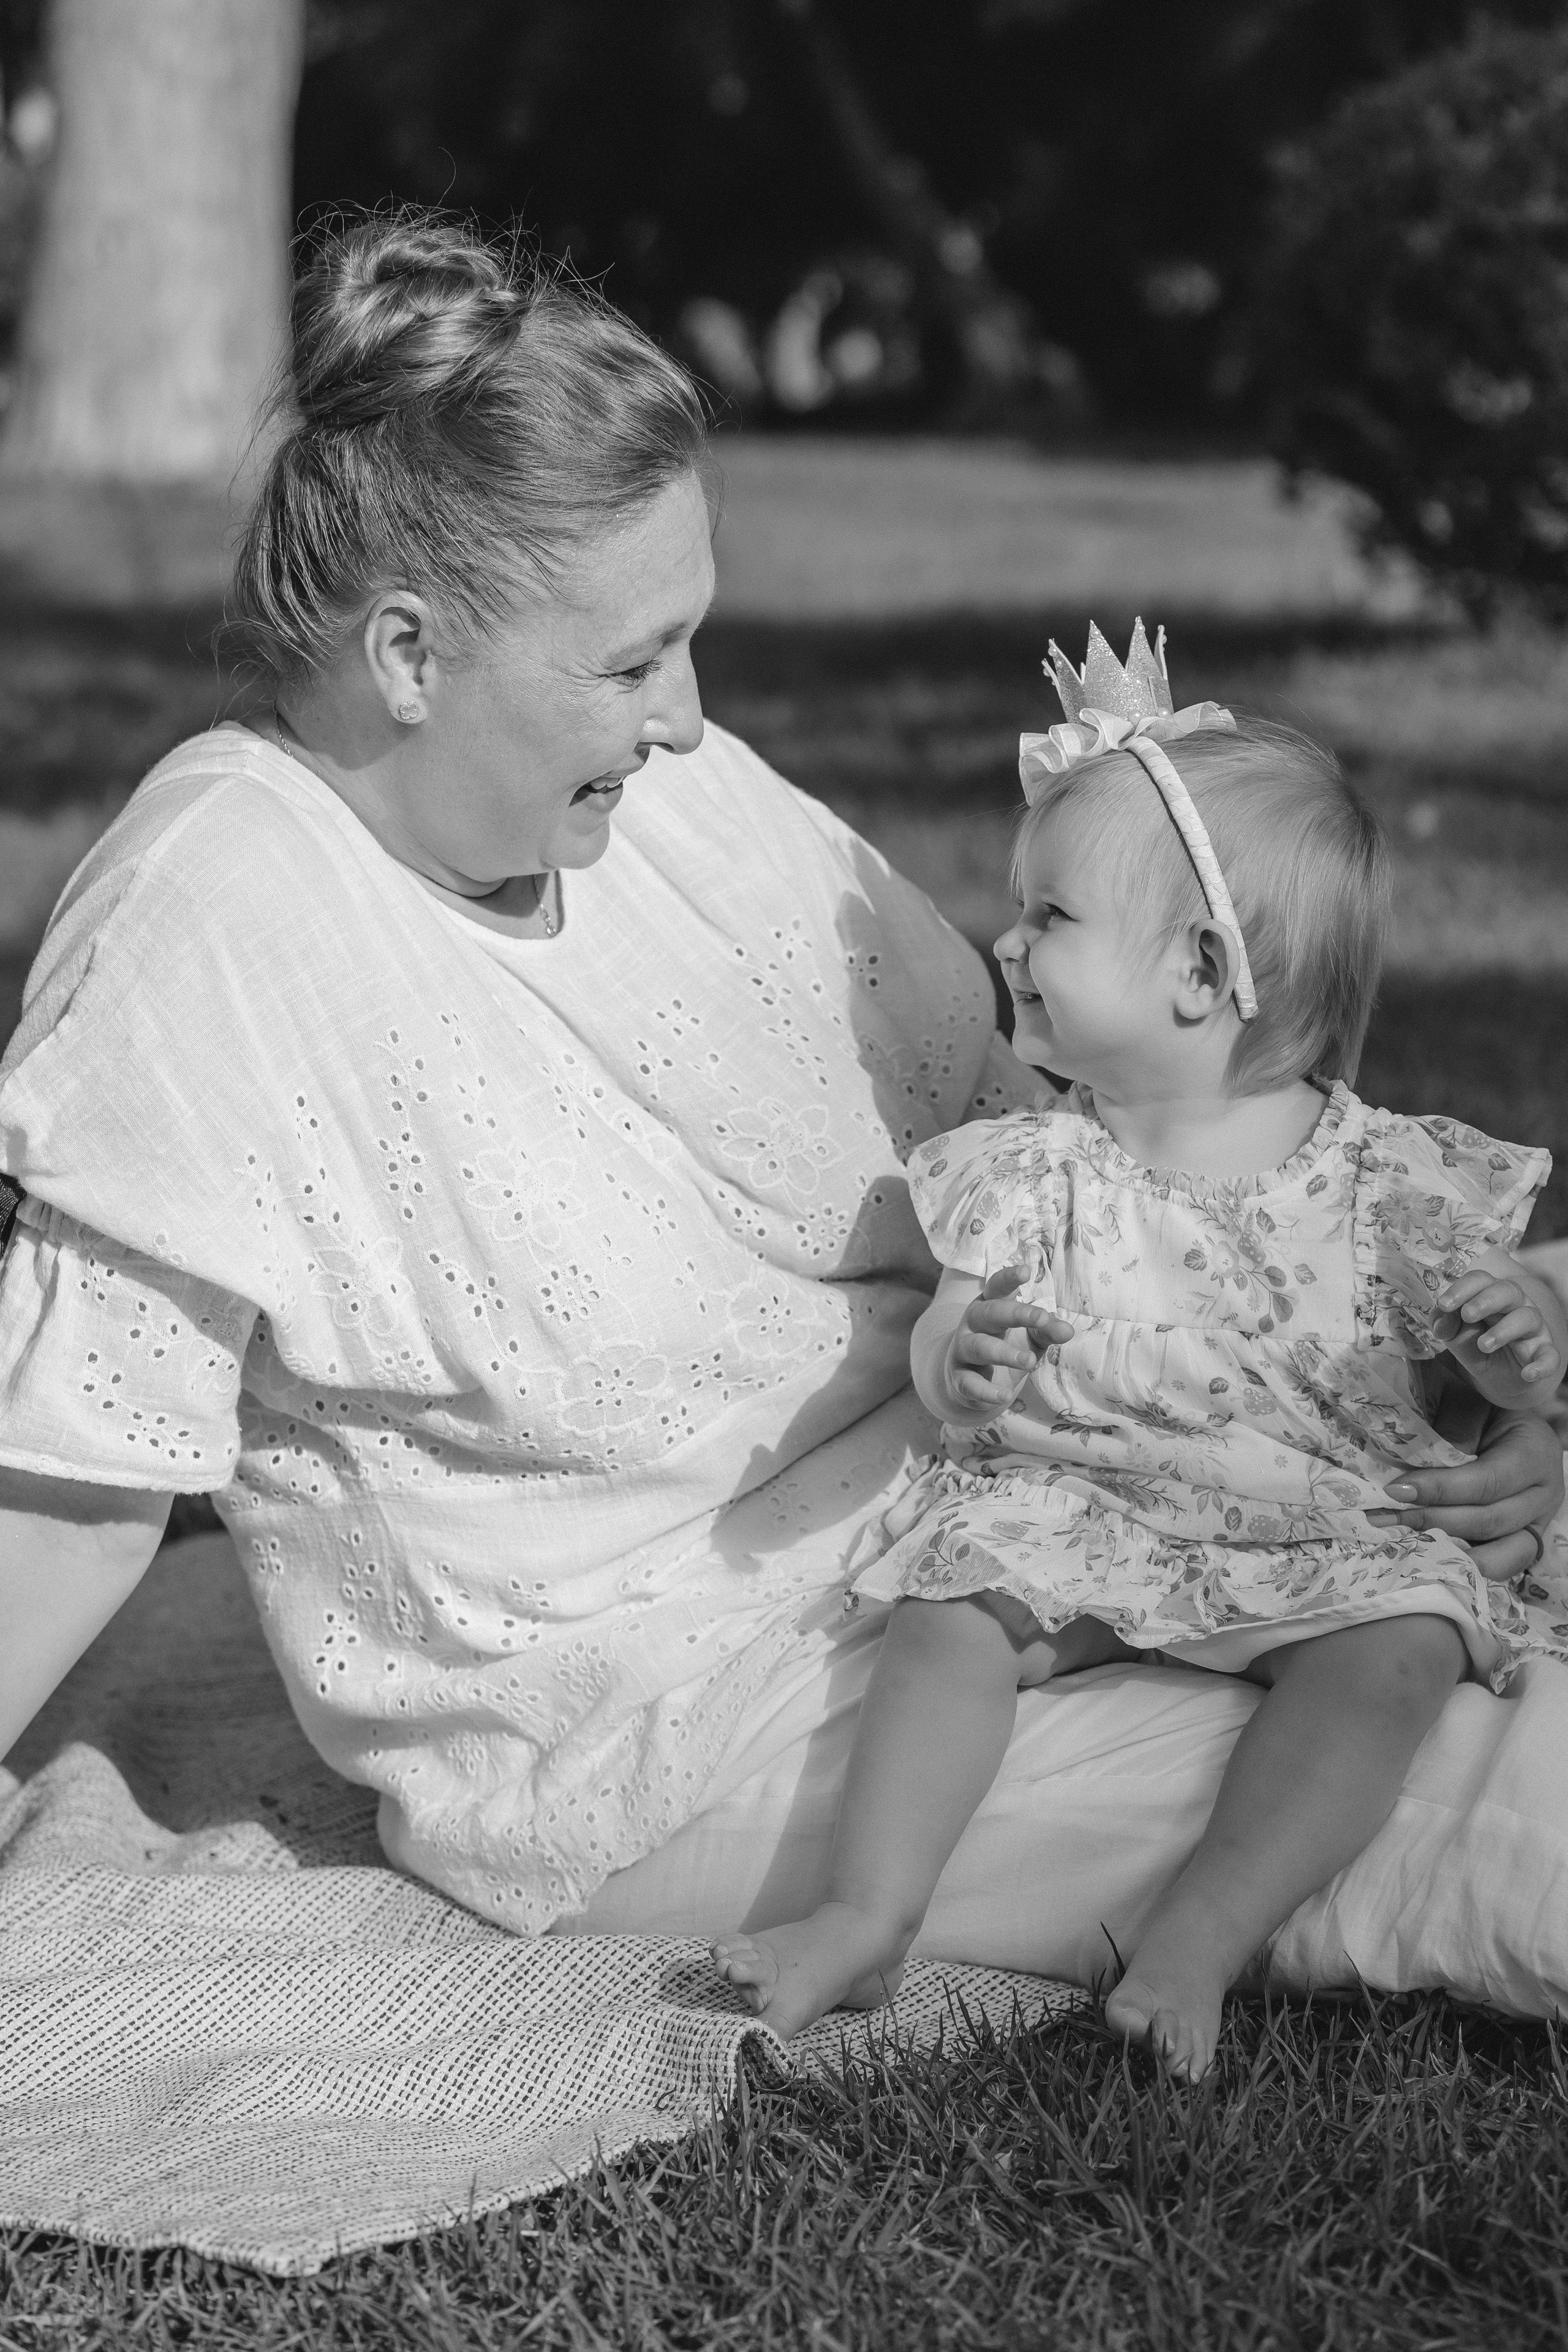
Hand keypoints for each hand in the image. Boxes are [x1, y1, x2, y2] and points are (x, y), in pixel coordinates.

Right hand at [942, 1265, 1071, 1417]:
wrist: (969, 1381)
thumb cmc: (1004, 1347)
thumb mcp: (1030, 1337)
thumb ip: (1047, 1331)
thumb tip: (1068, 1331)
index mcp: (989, 1306)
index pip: (996, 1287)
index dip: (1008, 1278)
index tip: (1026, 1271)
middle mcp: (972, 1324)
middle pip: (989, 1313)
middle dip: (1015, 1313)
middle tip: (1042, 1317)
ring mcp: (962, 1350)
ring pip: (979, 1347)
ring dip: (1004, 1353)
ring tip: (1030, 1361)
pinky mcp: (959, 1379)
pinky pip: (970, 1384)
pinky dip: (987, 1391)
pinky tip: (1005, 1396)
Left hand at [1368, 1405, 1563, 1581]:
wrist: (1505, 1417)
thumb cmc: (1483, 1406)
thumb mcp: (1468, 1404)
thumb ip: (1451, 1432)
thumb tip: (1415, 1476)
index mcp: (1534, 1453)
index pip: (1487, 1482)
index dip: (1441, 1490)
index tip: (1396, 1490)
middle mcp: (1543, 1494)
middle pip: (1489, 1522)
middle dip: (1433, 1522)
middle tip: (1384, 1519)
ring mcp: (1537, 1523)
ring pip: (1500, 1555)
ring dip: (1448, 1553)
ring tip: (1401, 1544)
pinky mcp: (1523, 1540)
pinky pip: (1500, 1564)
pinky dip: (1465, 1565)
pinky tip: (1426, 1559)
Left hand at [1435, 1267, 1563, 1393]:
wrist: (1497, 1378)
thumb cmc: (1476, 1346)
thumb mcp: (1455, 1336)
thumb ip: (1445, 1325)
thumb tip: (1441, 1319)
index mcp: (1490, 1295)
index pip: (1480, 1280)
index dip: (1462, 1289)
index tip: (1444, 1305)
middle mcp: (1515, 1305)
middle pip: (1507, 1290)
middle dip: (1486, 1300)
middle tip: (1467, 1315)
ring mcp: (1533, 1328)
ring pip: (1527, 1317)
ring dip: (1505, 1330)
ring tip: (1484, 1345)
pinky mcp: (1544, 1352)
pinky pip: (1550, 1355)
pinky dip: (1541, 1365)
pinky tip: (1527, 1373)